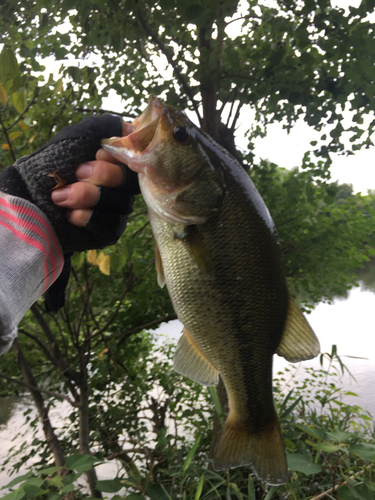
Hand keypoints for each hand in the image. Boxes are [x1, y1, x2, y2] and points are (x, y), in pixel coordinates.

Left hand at [0, 116, 138, 252]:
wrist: (28, 197)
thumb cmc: (51, 164)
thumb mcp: (75, 137)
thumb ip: (104, 127)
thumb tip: (131, 128)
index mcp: (115, 162)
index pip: (136, 159)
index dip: (120, 158)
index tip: (97, 153)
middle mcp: (120, 185)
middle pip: (130, 182)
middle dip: (102, 175)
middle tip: (77, 173)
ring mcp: (116, 208)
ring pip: (121, 203)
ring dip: (88, 196)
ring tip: (61, 195)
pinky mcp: (109, 229)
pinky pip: (112, 223)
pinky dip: (88, 216)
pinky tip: (69, 214)